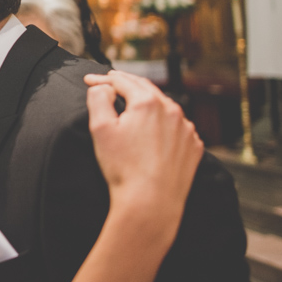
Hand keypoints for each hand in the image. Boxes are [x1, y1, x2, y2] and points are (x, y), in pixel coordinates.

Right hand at [84, 70, 202, 217]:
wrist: (151, 203)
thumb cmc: (123, 168)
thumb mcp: (100, 128)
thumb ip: (98, 98)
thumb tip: (104, 87)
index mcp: (148, 103)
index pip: (122, 81)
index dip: (103, 78)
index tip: (89, 80)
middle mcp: (172, 111)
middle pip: (145, 88)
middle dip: (125, 84)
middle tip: (109, 82)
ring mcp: (186, 129)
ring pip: (163, 106)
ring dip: (146, 101)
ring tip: (131, 102)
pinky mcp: (193, 146)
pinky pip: (176, 125)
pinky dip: (162, 121)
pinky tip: (152, 129)